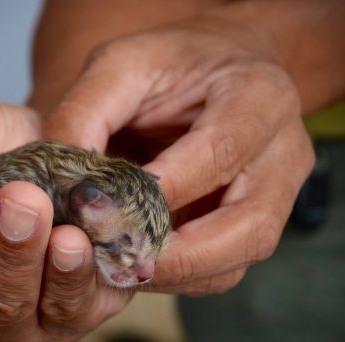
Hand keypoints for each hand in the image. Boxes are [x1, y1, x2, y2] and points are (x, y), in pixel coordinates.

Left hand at [44, 14, 315, 294]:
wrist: (218, 71)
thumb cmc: (173, 63)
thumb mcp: (121, 64)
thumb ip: (86, 112)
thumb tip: (60, 183)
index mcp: (260, 97)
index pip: (218, 155)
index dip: (161, 192)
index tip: (100, 214)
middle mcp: (284, 153)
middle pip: (249, 228)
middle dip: (178, 257)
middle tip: (114, 263)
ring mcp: (279, 195)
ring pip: (241, 258)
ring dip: (178, 274)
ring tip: (119, 267)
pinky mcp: (258, 221)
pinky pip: (226, 266)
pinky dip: (181, 275)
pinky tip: (137, 263)